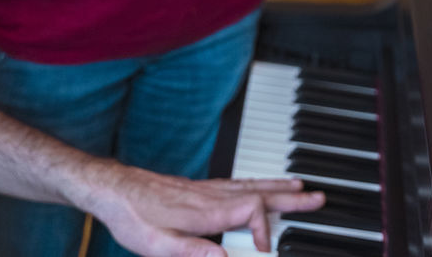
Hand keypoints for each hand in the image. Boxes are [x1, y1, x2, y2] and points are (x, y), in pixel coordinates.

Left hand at [74, 163, 324, 256]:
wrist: (113, 188)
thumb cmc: (132, 215)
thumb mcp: (154, 245)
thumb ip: (192, 252)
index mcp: (205, 209)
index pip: (251, 210)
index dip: (264, 229)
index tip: (263, 249)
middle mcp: (211, 194)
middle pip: (260, 192)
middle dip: (291, 198)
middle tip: (318, 198)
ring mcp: (208, 189)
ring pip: (252, 184)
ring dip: (280, 187)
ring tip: (304, 188)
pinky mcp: (202, 188)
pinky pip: (240, 183)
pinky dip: (261, 182)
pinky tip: (268, 184)